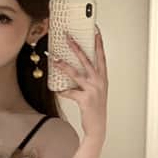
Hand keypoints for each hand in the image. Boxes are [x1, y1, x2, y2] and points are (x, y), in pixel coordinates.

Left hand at [53, 26, 107, 140]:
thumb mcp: (96, 90)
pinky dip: (62, 92)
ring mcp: (93, 90)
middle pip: (87, 59)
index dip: (98, 43)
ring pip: (76, 73)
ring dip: (64, 66)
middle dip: (76, 47)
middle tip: (68, 37)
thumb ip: (89, 79)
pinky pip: (70, 92)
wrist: (98, 126)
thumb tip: (75, 68)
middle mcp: (99, 81)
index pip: (101, 56)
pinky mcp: (85, 99)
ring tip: (55, 59)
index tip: (95, 31)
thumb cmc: (96, 107)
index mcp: (103, 78)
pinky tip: (57, 91)